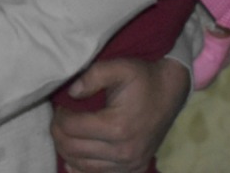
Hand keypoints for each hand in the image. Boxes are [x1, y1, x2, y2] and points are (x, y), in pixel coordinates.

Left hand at [52, 57, 189, 172]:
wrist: (171, 91)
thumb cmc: (143, 78)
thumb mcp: (119, 66)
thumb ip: (92, 76)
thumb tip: (70, 93)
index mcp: (118, 126)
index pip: (70, 128)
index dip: (59, 116)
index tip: (61, 105)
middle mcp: (124, 151)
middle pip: (72, 149)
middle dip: (58, 132)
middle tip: (60, 117)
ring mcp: (130, 164)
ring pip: (80, 166)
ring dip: (67, 149)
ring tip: (69, 131)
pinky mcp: (134, 169)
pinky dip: (81, 165)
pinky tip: (77, 152)